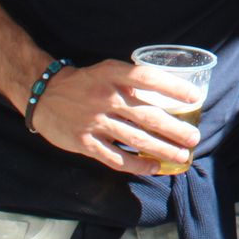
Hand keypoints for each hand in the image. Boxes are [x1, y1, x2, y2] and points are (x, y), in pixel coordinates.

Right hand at [28, 60, 202, 174]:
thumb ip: (131, 80)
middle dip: (175, 129)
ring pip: (136, 139)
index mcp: (113, 75)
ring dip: (163, 149)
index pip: (148, 78)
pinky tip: (154, 168)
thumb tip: (167, 94)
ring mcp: (95, 122)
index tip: (194, 97)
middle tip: (194, 138)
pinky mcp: (85, 143)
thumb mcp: (107, 70)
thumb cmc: (85, 82)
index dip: (173, 87)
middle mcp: (105, 98)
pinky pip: (116, 158)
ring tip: (182, 155)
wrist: (44, 94)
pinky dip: (137, 165)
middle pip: (148, 115)